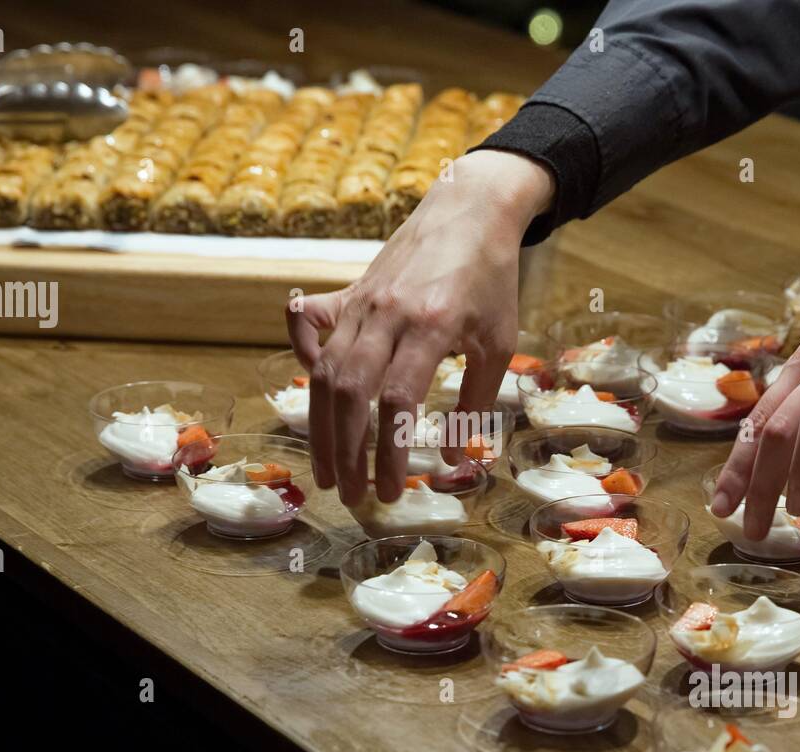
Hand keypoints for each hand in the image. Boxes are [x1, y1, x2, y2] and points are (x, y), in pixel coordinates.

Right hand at [288, 149, 553, 505]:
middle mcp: (388, 314)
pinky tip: (309, 383)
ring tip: (326, 468)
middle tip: (349, 494)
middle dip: (346, 451)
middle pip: (353, 392)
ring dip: (321, 426)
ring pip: (326, 370)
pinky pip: (311, 324)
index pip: (398, 402)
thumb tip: (453, 458)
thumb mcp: (498, 341)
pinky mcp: (348, 293)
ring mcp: (362, 302)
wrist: (470, 209)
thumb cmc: (490, 280)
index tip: (390, 490)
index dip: (389, 451)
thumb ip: (477, 401)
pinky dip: (301, 352)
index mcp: (432, 326)